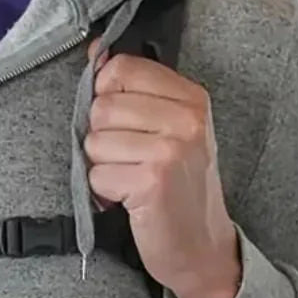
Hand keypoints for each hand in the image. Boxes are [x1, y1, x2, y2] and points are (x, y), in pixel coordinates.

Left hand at [84, 41, 240, 297]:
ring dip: (103, 165)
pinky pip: (97, 174)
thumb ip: (131, 87)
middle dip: (103, 136)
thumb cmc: (178, 183)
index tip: (121, 119)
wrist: (202, 246)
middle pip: (102, 106)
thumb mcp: (167, 125)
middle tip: (131, 158)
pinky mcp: (152, 181)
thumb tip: (95, 50)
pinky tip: (131, 198)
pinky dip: (104, 191)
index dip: (106, 93)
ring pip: (94, 141)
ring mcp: (171, 150)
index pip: (121, 67)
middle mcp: (186, 119)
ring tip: (132, 177)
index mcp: (191, 97)